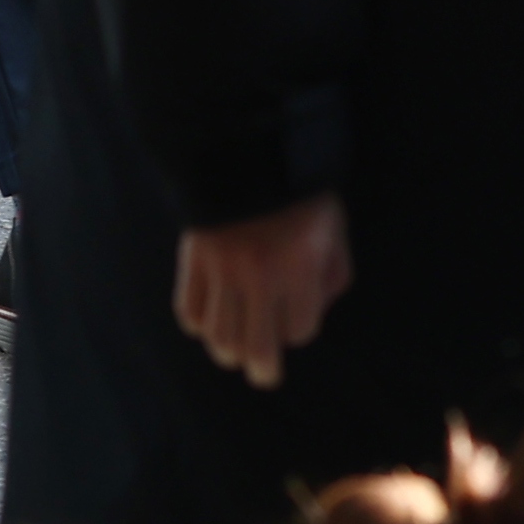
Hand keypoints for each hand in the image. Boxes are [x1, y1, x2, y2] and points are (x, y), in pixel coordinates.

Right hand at [173, 195, 353, 389]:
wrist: (249, 148)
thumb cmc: (301, 193)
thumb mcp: (335, 231)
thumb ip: (332, 276)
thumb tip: (314, 311)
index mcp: (300, 267)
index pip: (299, 330)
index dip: (300, 328)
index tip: (298, 316)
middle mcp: (260, 275)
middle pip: (256, 348)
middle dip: (263, 370)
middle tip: (264, 375)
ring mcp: (222, 269)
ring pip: (220, 336)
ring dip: (228, 350)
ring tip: (234, 350)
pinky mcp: (193, 258)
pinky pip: (189, 309)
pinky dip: (198, 324)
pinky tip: (209, 321)